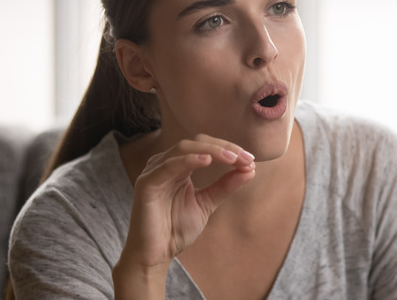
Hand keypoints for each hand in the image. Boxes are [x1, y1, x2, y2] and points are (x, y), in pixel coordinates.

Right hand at [113, 134, 254, 296]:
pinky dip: (189, 160)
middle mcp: (166, 164)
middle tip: (245, 158)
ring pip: (184, 148)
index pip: (206, 147)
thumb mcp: (207, 203)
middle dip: (224, 148)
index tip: (250, 160)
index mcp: (179, 166)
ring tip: (233, 158)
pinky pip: (168, 166)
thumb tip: (250, 169)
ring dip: (212, 151)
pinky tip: (207, 161)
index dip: (229, 149)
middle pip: (197, 143)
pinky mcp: (146, 184)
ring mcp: (154, 171)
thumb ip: (225, 186)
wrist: (157, 254)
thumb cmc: (176, 228)